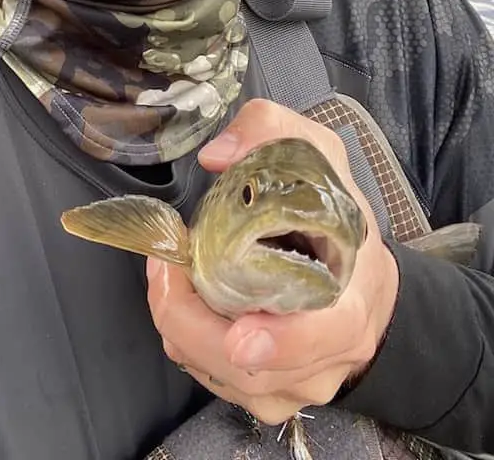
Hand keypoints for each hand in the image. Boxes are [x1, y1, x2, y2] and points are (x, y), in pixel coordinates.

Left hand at [146, 99, 399, 424]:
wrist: (362, 285)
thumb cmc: (338, 222)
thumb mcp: (319, 158)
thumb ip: (272, 134)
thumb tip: (217, 156)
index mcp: (348, 307)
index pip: (323, 337)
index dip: (282, 342)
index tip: (243, 336)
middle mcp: (323, 358)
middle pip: (252, 369)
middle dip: (194, 323)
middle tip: (165, 271)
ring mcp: (294, 383)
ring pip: (223, 378)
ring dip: (182, 329)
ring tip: (168, 277)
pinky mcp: (266, 394)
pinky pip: (212, 380)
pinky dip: (187, 343)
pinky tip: (185, 304)